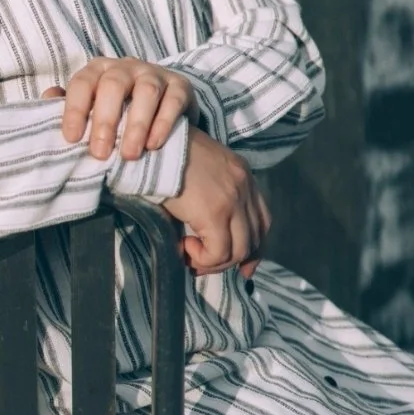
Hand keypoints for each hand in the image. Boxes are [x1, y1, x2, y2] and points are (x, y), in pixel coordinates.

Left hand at [42, 57, 196, 160]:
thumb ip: (70, 104)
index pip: (82, 83)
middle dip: (105, 120)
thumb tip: (48, 96)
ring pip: (146, 92)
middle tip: (100, 153)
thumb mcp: (92, 107)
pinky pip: (173, 100)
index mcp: (98, 70)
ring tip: (129, 155)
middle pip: (113, 85)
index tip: (70, 139)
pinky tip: (153, 145)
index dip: (74, 109)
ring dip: (136, 124)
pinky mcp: (180, 86)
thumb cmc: (117, 112)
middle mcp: (126, 67)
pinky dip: (163, 123)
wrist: (159, 110)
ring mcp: (154, 73)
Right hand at [162, 127, 270, 278]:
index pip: (262, 220)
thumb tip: (210, 231)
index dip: (254, 248)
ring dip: (214, 262)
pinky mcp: (215, 213)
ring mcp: (233, 200)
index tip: (243, 266)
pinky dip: (202, 258)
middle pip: (254, 238)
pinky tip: (184, 246)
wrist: (151, 147)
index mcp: (241, 174)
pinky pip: (218, 253)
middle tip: (203, 263)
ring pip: (238, 251)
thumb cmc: (166, 156)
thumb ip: (212, 193)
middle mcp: (244, 186)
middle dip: (231, 260)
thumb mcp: (199, 170)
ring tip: (190, 254)